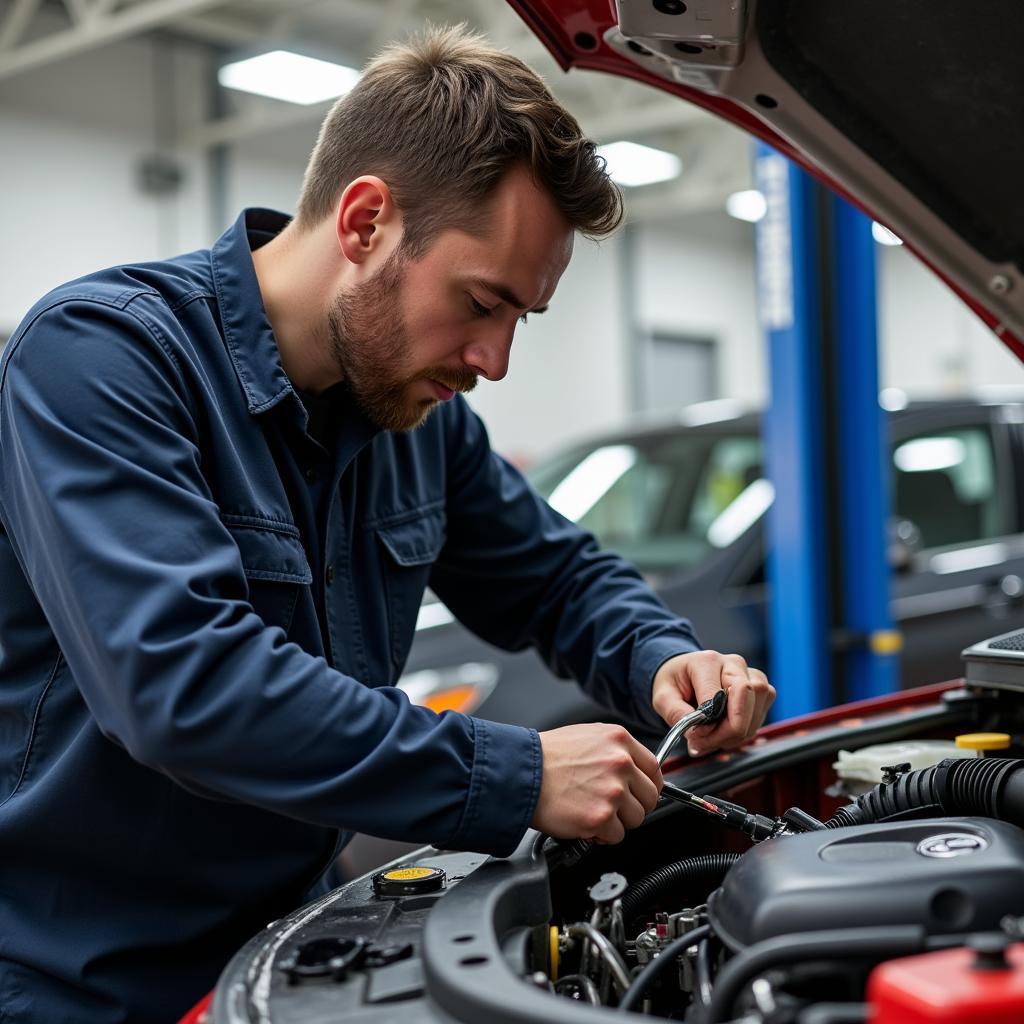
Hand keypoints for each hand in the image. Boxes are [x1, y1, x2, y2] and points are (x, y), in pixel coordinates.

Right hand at [530, 723, 661, 843]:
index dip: (648, 785)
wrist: (521, 773)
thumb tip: (632, 770)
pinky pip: (617, 836)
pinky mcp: (601, 817)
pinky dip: (602, 835)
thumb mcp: (587, 737)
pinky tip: (585, 820)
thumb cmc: (546, 756)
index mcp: (619, 739)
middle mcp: (620, 763)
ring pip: (636, 818)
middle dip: (633, 805)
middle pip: (650, 796)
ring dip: (617, 821)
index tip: (641, 793)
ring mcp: (613, 791)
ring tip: (593, 810)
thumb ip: (614, 751)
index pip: (654, 768)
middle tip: (612, 806)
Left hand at [652, 651, 774, 756]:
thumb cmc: (674, 683)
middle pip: (745, 702)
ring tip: (711, 738)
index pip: (719, 697)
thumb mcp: (662, 697)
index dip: (709, 725)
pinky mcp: (761, 690)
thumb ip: (676, 713)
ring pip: (756, 713)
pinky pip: (760, 717)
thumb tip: (698, 732)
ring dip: (735, 735)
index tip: (694, 736)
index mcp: (707, 661)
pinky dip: (743, 732)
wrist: (684, 674)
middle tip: (703, 744)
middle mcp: (734, 664)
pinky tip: (724, 732)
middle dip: (726, 732)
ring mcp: (752, 675)